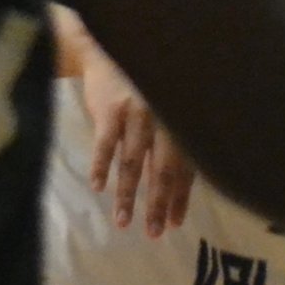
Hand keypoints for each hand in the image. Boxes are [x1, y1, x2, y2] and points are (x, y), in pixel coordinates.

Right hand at [81, 38, 196, 234]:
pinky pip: (106, 144)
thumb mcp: (164, 109)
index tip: (174, 224)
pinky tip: (98, 188)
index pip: (186, 168)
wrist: (109, 51)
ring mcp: (138, 115)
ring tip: (123, 222)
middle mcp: (166, 120)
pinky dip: (102, 167)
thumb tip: (178, 187)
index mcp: (182, 123)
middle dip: (158, 204)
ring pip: (134, 163)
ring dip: (127, 195)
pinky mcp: (111, 110)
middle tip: (154, 233)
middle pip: (164, 170)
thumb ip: (171, 142)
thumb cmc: (142, 86)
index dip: (180, 198)